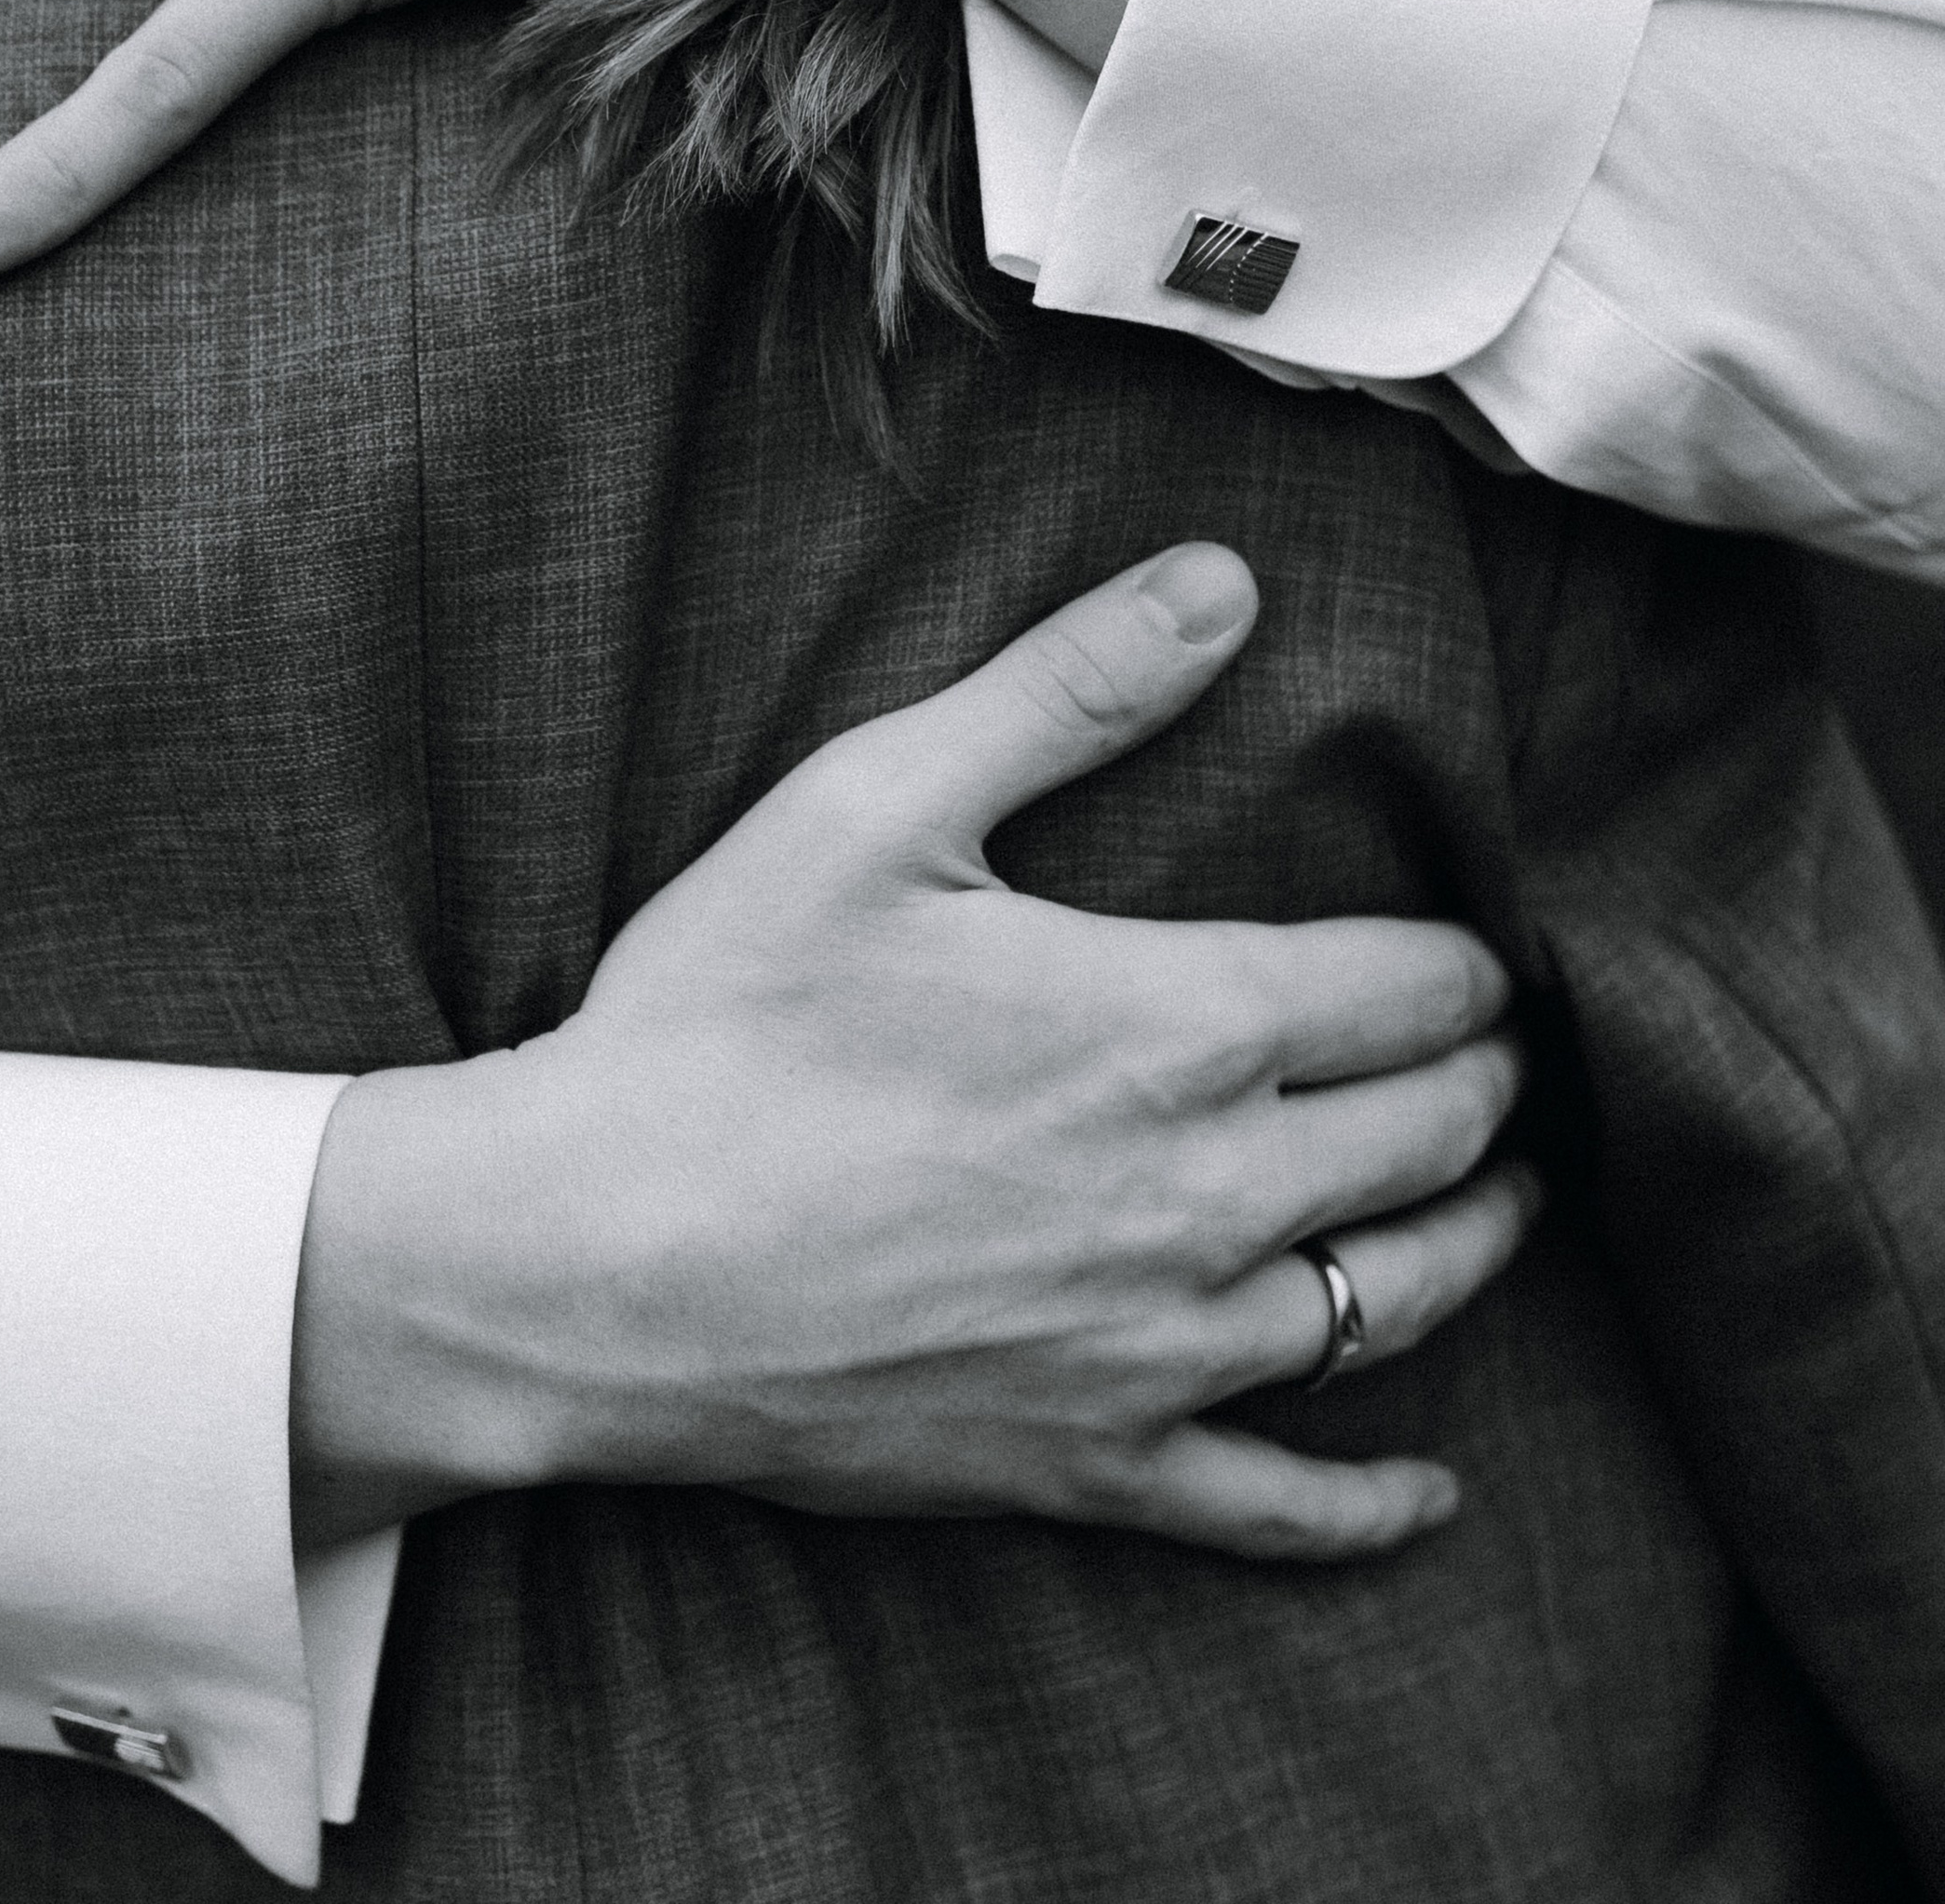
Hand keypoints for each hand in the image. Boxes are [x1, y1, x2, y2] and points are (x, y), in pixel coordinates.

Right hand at [291, 545, 1535, 1559]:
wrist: (583, 1262)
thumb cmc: (721, 1017)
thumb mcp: (881, 802)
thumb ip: (1070, 688)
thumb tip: (1227, 581)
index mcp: (1176, 1027)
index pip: (1406, 987)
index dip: (1465, 960)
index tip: (1482, 945)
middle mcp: (1206, 1198)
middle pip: (1427, 1138)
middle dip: (1484, 1082)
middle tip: (1503, 1052)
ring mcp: (1155, 1351)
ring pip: (1390, 1304)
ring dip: (1473, 1241)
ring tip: (1506, 1196)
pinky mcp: (1086, 1465)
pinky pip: (1275, 1506)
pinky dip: (1369, 1507)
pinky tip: (1428, 1496)